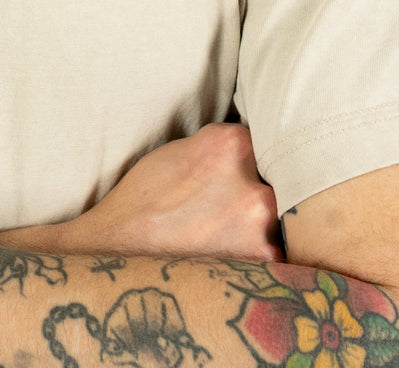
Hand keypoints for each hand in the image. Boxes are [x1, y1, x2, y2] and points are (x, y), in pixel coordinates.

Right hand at [0, 124, 281, 261]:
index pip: (264, 138)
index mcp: (228, 143)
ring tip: (223, 230)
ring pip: (280, 215)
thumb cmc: (142, 201)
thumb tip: (251, 144)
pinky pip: (276, 251)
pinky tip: (227, 253)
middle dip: (259, 187)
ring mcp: (260, 222)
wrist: (118, 253)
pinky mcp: (262, 260)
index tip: (244, 165)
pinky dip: (258, 254)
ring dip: (260, 222)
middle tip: (231, 202)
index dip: (253, 154)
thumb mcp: (177, 152)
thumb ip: (218, 146)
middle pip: (279, 176)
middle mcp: (251, 179)